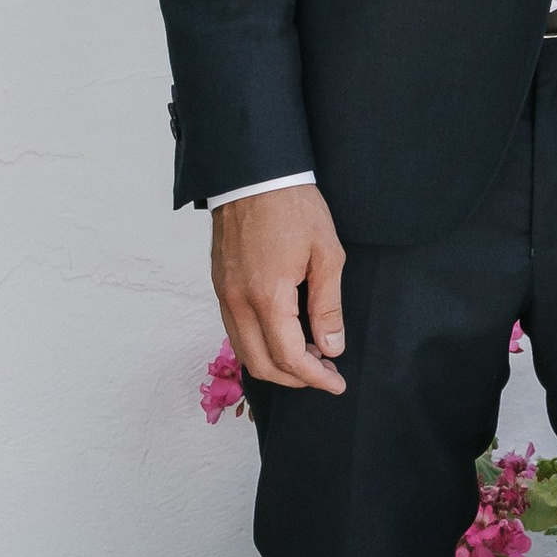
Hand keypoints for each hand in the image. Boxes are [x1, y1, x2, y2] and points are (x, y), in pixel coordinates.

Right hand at [212, 183, 348, 393]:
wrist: (253, 173)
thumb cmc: (294, 207)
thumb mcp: (326, 253)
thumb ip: (328, 306)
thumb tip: (331, 347)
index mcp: (267, 296)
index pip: (289, 357)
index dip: (315, 378)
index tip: (337, 383)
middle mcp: (237, 302)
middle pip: (261, 364)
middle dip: (295, 378)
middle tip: (325, 373)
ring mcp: (223, 295)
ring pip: (244, 351)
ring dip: (276, 363)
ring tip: (310, 355)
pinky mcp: (219, 285)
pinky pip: (236, 330)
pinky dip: (260, 344)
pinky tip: (285, 334)